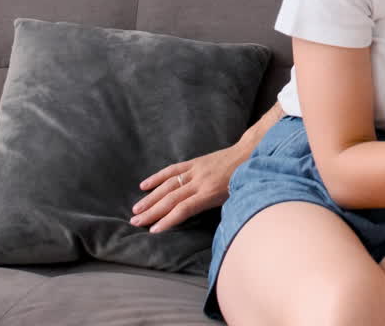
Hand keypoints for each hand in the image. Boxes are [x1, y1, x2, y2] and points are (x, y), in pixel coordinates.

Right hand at [130, 143, 247, 232]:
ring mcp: (195, 171)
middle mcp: (199, 182)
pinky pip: (172, 170)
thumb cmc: (245, 181)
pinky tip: (144, 186)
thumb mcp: (234, 200)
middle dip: (151, 212)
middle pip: (170, 199)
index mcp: (210, 193)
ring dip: (150, 198)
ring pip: (167, 186)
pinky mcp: (194, 162)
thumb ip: (215, 210)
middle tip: (135, 223)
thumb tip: (199, 222)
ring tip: (136, 210)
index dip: (167, 221)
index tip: (153, 231)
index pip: (183, 209)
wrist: (249, 154)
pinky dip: (157, 178)